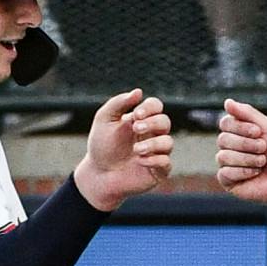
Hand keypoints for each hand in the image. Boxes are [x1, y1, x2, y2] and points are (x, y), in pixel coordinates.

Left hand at [73, 88, 171, 210]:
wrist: (98, 174)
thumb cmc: (102, 146)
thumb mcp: (104, 120)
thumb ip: (118, 103)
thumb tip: (138, 91)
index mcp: (141, 120)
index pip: (156, 106)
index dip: (150, 107)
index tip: (136, 115)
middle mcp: (152, 135)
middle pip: (165, 122)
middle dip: (153, 123)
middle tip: (136, 128)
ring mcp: (156, 153)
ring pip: (168, 142)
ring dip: (153, 143)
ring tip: (136, 149)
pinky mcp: (158, 171)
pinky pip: (166, 162)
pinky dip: (155, 160)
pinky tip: (140, 161)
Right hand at [215, 98, 266, 202]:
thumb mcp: (266, 127)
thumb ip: (247, 113)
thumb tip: (227, 101)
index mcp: (235, 132)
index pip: (225, 123)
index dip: (241, 127)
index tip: (258, 132)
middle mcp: (228, 147)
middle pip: (223, 139)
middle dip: (247, 144)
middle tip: (263, 149)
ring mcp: (226, 164)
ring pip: (223, 156)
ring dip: (248, 159)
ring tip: (262, 162)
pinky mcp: (226, 180)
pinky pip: (225, 173)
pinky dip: (244, 172)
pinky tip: (255, 174)